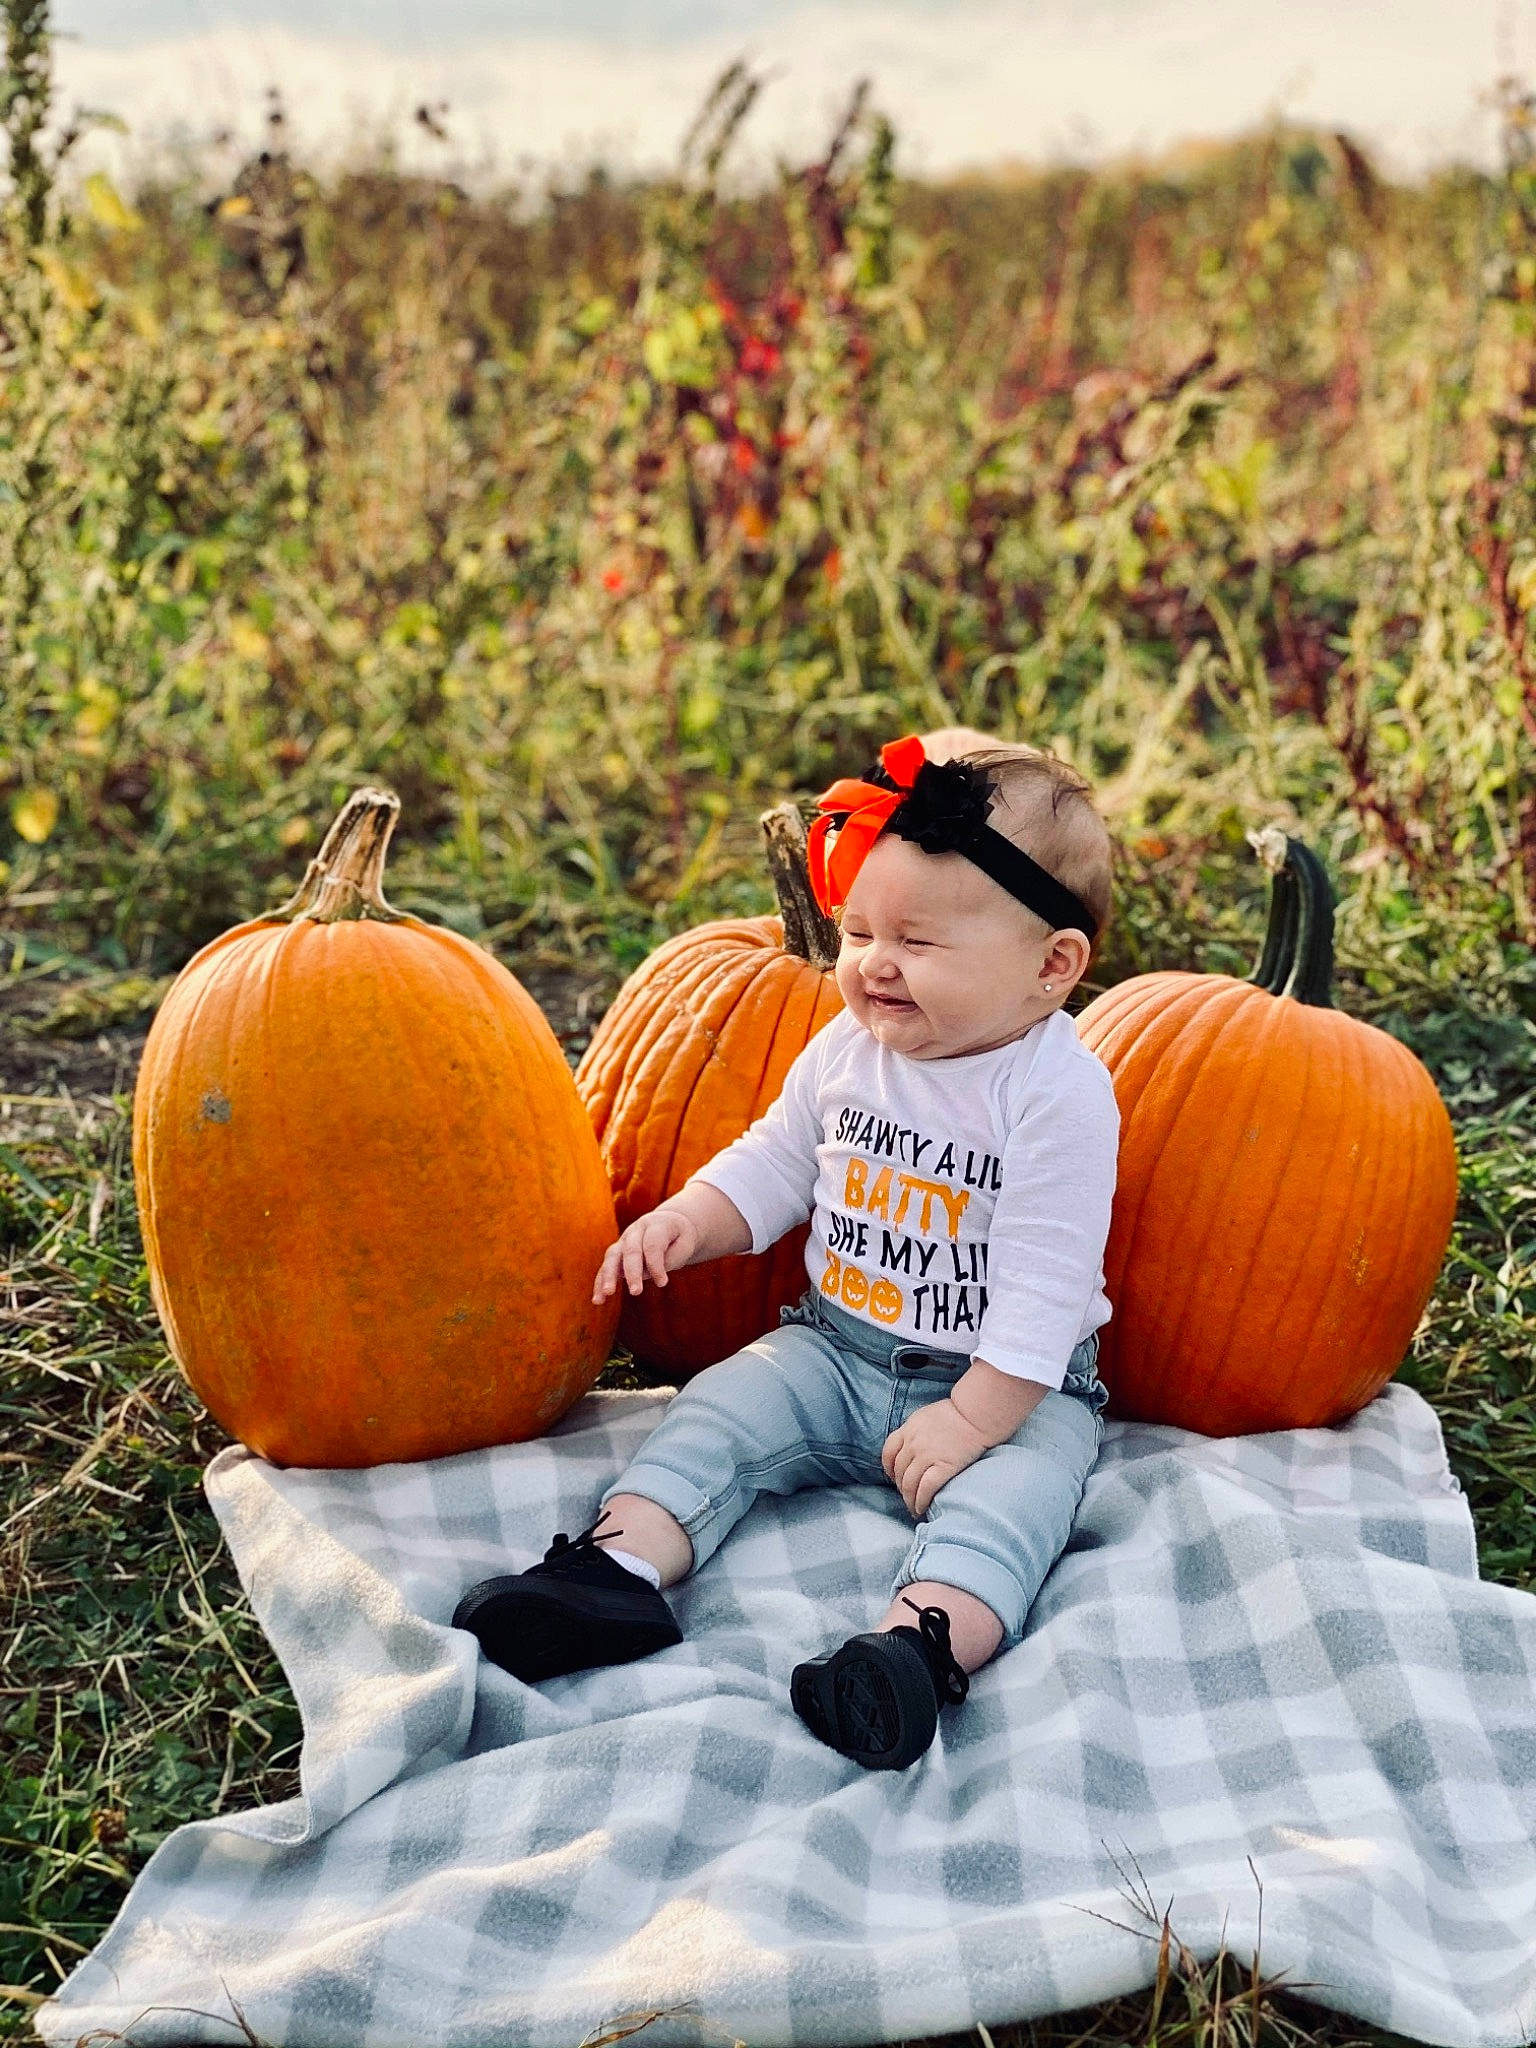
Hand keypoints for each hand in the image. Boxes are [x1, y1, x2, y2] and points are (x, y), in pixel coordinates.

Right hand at [593, 1208, 699, 1303]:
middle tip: (636, 1292)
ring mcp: (623, 1241)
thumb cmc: (679, 1237)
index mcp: (655, 1224)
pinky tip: (598, 1301)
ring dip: (608, 1276)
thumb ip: (670, 1258)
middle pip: (631, 1250)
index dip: (656, 1265)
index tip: (663, 1283)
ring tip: (606, 1294)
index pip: (652, 1245)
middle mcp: (636, 1230)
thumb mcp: (685, 1244)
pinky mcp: (616, 1253)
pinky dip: (600, 1283)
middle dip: (632, 1273)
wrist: (668, 1223)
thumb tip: (646, 1274)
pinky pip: (605, 1268)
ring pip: (612, 1257)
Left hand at [881, 1398, 989, 1518]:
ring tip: (914, 1509)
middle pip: (899, 1472)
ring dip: (909, 1500)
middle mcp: (913, 1443)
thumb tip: (911, 1446)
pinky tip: (922, 1508)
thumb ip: (916, 1430)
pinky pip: (925, 1489)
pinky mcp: (943, 1467)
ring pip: (909, 1484)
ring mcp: (927, 1456)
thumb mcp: (926, 1416)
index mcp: (908, 1429)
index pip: (888, 1452)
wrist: (976, 1415)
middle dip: (901, 1488)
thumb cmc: (957, 1413)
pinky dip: (920, 1501)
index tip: (895, 1478)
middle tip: (908, 1498)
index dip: (889, 1469)